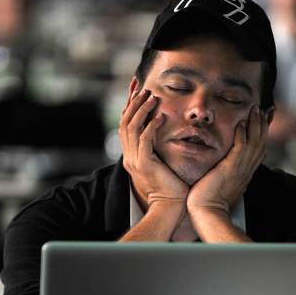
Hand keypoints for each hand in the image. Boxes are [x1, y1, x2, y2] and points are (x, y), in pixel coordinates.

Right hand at [119, 88, 188, 209]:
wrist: (169, 206)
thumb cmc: (170, 186)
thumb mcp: (160, 163)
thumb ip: (156, 148)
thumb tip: (162, 130)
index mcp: (131, 155)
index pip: (125, 124)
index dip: (129, 105)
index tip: (136, 88)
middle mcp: (129, 156)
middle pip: (125, 122)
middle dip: (133, 103)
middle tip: (144, 89)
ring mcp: (134, 160)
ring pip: (132, 128)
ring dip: (142, 111)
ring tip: (152, 98)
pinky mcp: (144, 165)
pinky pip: (144, 141)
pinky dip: (151, 126)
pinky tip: (160, 117)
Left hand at [187, 105, 267, 214]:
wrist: (208, 213)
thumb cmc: (211, 203)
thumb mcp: (225, 186)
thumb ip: (229, 175)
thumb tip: (229, 171)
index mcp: (246, 173)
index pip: (259, 149)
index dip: (263, 134)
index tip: (264, 121)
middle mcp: (247, 169)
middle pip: (261, 142)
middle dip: (263, 124)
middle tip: (263, 110)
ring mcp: (240, 168)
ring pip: (254, 142)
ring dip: (255, 124)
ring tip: (255, 109)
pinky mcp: (231, 167)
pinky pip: (240, 147)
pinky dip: (242, 134)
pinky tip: (241, 123)